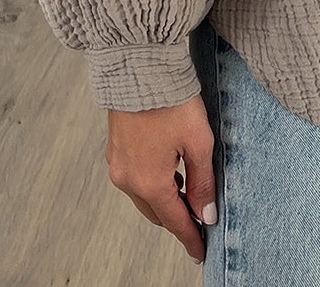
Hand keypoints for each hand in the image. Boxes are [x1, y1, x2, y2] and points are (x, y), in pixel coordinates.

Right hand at [105, 95, 216, 264]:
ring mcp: (117, 164)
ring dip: (164, 198)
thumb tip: (205, 214)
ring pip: (143, 196)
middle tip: (198, 218)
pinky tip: (168, 169)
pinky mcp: (114, 148)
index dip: (190, 238)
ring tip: (188, 189)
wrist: (140, 67)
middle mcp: (128, 179)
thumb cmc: (172, 101)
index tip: (200, 251)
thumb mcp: (199, 142)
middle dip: (177, 217)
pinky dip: (151, 182)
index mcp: (150, 182)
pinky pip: (133, 178)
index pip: (175, 221)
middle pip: (157, 212)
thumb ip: (203, 181)